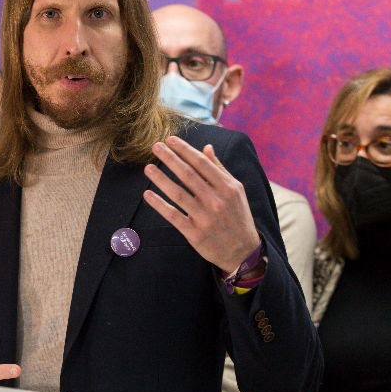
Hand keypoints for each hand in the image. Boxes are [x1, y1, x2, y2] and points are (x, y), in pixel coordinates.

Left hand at [143, 137, 259, 272]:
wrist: (243, 251)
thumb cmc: (237, 216)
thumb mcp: (236, 191)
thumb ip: (219, 169)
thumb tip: (206, 147)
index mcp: (227, 187)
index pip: (202, 164)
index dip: (185, 150)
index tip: (170, 140)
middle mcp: (216, 201)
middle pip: (188, 175)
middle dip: (170, 159)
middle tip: (155, 146)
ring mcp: (205, 218)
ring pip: (178, 194)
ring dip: (161, 179)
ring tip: (147, 168)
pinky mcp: (195, 234)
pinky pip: (173, 216)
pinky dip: (159, 205)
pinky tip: (147, 194)